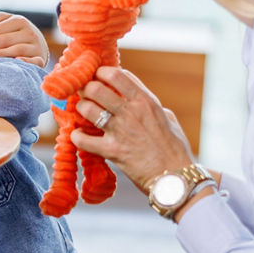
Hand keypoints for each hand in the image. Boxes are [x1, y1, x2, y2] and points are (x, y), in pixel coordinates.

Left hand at [0, 12, 48, 65]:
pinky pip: (33, 61)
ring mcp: (35, 45)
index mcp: (18, 20)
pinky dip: (25, 62)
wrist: (39, 46)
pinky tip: (14, 63)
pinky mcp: (41, 58)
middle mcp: (28, 31)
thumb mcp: (5, 23)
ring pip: (15, 49)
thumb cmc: (16, 34)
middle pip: (2, 39)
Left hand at [71, 66, 196, 195]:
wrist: (175, 179)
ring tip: (82, 112)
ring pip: (87, 108)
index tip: (97, 77)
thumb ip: (151, 106)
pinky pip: (83, 139)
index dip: (102, 73)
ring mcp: (121, 130)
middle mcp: (132, 112)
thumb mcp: (168, 118)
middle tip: (84, 93)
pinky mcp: (112, 151)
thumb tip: (139, 100)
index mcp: (146, 101)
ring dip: (81, 108)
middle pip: (96, 87)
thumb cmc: (175, 150)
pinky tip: (80, 136)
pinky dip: (77, 136)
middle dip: (86, 88)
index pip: (116, 74)